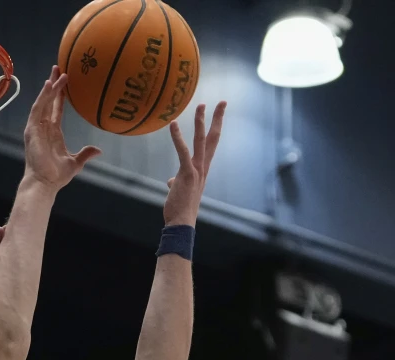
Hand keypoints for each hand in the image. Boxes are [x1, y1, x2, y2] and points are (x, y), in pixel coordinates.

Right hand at [23, 67, 100, 189]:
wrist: (45, 184)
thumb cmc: (56, 176)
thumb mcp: (75, 162)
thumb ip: (85, 154)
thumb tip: (98, 150)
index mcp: (53, 132)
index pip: (56, 108)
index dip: (60, 94)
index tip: (66, 80)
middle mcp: (43, 126)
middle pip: (48, 100)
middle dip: (53, 83)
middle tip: (59, 66)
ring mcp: (36, 127)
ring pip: (43, 101)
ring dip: (50, 86)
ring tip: (57, 71)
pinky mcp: (32, 129)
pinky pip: (37, 109)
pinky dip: (43, 96)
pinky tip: (50, 85)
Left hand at [162, 101, 225, 226]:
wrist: (181, 223)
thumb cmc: (180, 209)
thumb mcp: (179, 191)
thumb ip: (177, 182)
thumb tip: (171, 180)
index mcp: (202, 170)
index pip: (212, 144)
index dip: (216, 127)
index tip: (220, 112)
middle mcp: (203, 168)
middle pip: (213, 138)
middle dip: (217, 119)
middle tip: (223, 101)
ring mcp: (196, 170)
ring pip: (201, 141)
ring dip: (201, 122)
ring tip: (201, 105)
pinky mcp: (186, 174)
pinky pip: (182, 151)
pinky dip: (177, 137)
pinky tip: (173, 124)